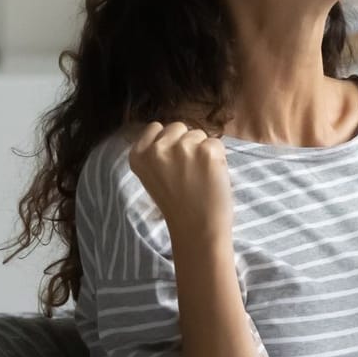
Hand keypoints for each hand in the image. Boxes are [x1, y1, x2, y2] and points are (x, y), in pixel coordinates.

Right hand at [127, 120, 233, 244]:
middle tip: (188, 171)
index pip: (155, 127)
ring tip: (199, 177)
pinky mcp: (206, 151)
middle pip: (178, 127)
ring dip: (203, 151)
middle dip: (186, 143)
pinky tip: (211, 177)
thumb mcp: (152, 176)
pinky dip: (218, 158)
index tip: (172, 162)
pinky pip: (217, 143)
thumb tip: (174, 133)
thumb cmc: (177, 205)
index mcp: (138, 155)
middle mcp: (157, 149)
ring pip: (198, 134)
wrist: (196, 229)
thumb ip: (156, 153)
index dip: (169, 142)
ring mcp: (182, 148)